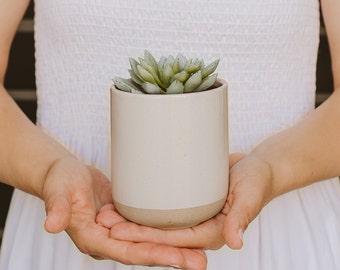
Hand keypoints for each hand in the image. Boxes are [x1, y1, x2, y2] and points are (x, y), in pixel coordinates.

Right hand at [42, 156, 205, 268]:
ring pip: (149, 242)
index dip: (153, 256)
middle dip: (173, 257)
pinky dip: (166, 231)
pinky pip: (148, 228)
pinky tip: (185, 230)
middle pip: (145, 252)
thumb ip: (57, 208)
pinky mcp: (126, 219)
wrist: (66, 175)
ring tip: (201, 251)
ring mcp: (119, 231)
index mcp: (94, 239)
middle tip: (201, 261)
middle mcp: (109, 240)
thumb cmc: (60, 181)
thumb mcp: (59, 191)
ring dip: (174, 247)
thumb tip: (50, 225)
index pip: (127, 252)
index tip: (179, 260)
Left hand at [97, 153, 273, 250]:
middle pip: (160, 235)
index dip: (145, 237)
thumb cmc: (257, 181)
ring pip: (159, 224)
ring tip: (107, 212)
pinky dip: (146, 208)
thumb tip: (235, 242)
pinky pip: (166, 211)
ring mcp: (195, 218)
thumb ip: (241, 217)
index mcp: (213, 233)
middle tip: (104, 220)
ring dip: (134, 220)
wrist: (258, 168)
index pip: (173, 240)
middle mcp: (200, 229)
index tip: (119, 230)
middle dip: (131, 230)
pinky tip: (129, 201)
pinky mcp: (191, 205)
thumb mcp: (250, 195)